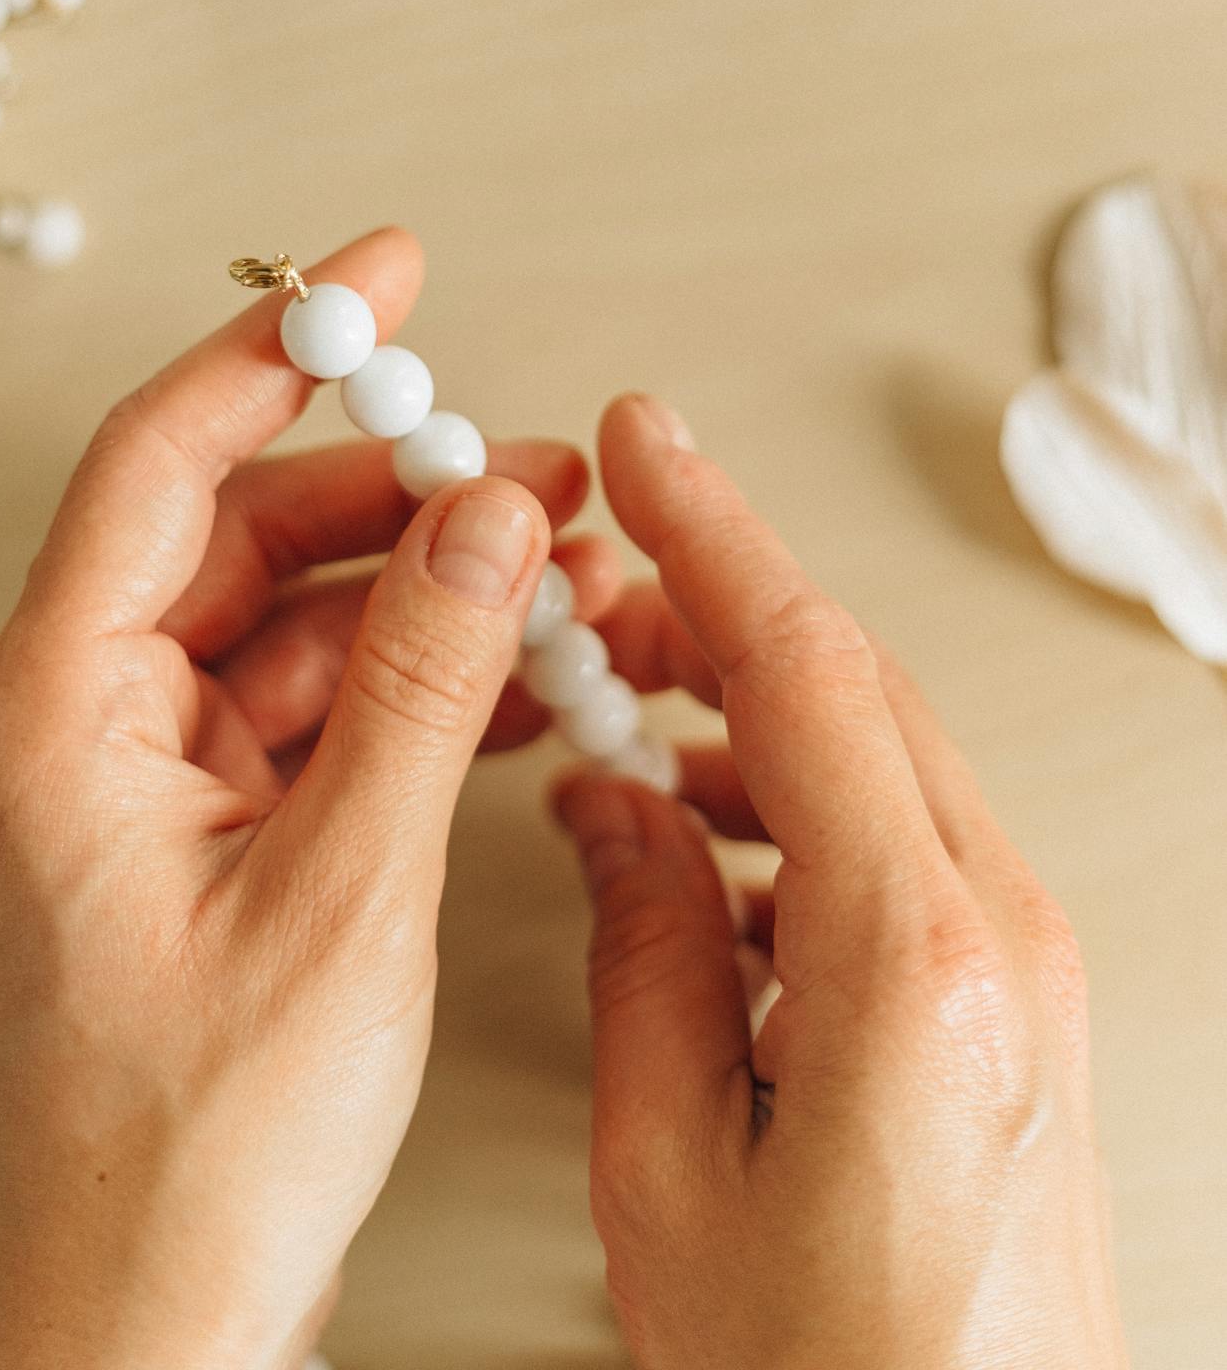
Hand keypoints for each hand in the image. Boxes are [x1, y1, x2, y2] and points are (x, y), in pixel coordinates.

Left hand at [0, 227, 620, 1369]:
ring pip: (304, 616)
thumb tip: (491, 518)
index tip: (380, 279)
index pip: (165, 462)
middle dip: (402, 491)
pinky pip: (324, 702)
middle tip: (534, 475)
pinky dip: (422, 681)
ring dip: (432, 592)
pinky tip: (524, 675)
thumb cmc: (203, 1143)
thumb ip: (425, 685)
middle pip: (252, 531)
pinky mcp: (214, 821)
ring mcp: (153, 770)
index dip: (280, 351)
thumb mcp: (344, 888)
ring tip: (564, 578)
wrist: (165, 1313)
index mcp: (64, 708)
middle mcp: (92, 718)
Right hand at [556, 394, 1128, 1369]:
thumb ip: (641, 959)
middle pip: (854, 693)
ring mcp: (1028, 971)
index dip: (711, 534)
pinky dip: (799, 807)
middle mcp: (1001, 944)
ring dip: (752, 716)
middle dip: (715, 620)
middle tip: (598, 607)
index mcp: (914, 969)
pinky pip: (905, 841)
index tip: (647, 446)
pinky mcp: (1021, 1005)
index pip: (806, 673)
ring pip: (881, 757)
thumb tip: (618, 813)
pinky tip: (709, 849)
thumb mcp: (671, 1180)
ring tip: (629, 725)